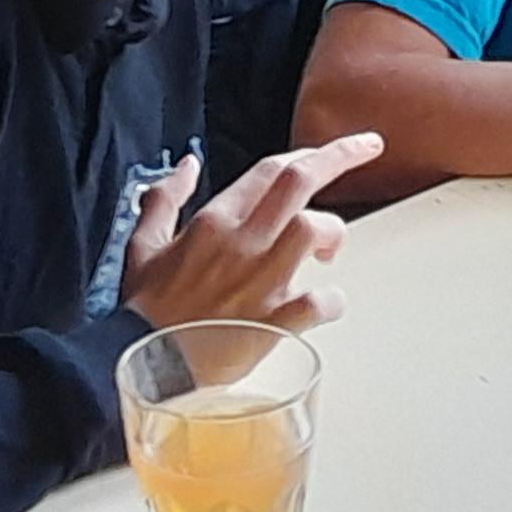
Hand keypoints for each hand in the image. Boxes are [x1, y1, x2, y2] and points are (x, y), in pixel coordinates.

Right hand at [119, 131, 384, 332]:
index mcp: (214, 222)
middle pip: (300, 182)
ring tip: (329, 251)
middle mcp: (243, 243)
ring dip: (332, 234)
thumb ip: (165, 199)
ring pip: (314, 230)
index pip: (269, 169)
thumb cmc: (146, 311)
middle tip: (368, 147)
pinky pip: (321, 301)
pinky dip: (333, 300)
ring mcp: (262, 282)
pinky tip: (326, 304)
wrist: (148, 364)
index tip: (330, 149)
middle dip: (341, 156)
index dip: (308, 151)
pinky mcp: (275, 323)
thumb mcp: (143, 245)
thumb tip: (186, 166)